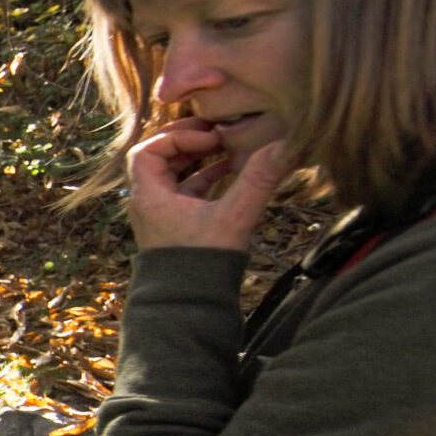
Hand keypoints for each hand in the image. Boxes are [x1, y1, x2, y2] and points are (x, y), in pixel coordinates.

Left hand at [125, 120, 291, 252]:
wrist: (190, 304)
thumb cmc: (203, 264)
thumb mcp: (234, 217)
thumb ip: (259, 179)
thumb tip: (288, 144)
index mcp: (149, 197)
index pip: (146, 150)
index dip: (176, 136)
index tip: (208, 139)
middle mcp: (148, 203)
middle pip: (157, 157)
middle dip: (187, 141)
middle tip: (215, 130)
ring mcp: (160, 214)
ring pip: (172, 174)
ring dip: (197, 158)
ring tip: (226, 145)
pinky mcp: (175, 225)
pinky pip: (185, 190)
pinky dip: (203, 176)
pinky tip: (231, 169)